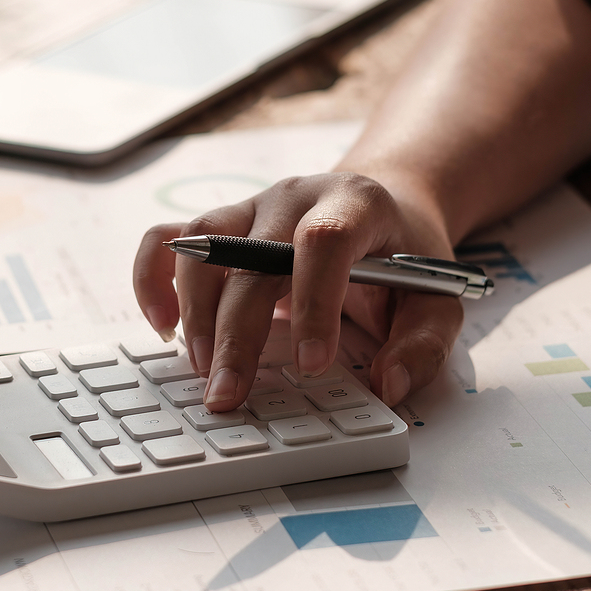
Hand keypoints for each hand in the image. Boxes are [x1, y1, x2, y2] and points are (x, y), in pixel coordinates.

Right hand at [132, 173, 462, 412]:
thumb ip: (423, 343)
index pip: (324, 242)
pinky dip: (151, 279)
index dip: (313, 303)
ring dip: (193, 311)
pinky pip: (165, 240)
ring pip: (200, 245)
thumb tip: (389, 384)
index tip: (310, 366)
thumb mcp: (439, 296)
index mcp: (354, 204)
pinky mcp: (219, 225)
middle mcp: (295, 196)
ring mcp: (249, 207)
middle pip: (250, 256)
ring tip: (201, 368)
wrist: (382, 205)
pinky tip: (162, 324)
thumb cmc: (405, 256)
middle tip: (227, 393)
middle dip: (235, 332)